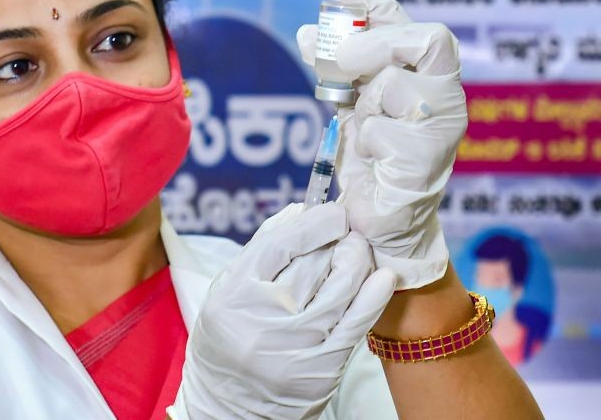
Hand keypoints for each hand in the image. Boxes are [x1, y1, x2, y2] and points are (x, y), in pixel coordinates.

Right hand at [168, 203, 395, 419]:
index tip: (333, 213)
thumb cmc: (229, 336)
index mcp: (234, 294)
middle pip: (315, 262)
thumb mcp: (228, 289)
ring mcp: (297, 345)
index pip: (283, 244)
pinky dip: (374, 295)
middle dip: (339, 238)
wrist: (232, 404)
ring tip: (358, 250)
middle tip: (348, 230)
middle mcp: (264, 319)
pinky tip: (383, 276)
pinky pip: (357, 322)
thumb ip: (262, 249)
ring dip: (358, 259)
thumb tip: (302, 211)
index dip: (315, 222)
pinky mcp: (323, 366)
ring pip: (342, 286)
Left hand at [296, 0, 467, 289]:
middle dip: (376, 42)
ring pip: (396, 84)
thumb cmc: (371, 162)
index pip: (406, 25)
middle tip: (341, 57)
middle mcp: (442, 95)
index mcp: (424, 78)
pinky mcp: (427, 160)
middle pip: (428, 38)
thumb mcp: (352, 105)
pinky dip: (365, 142)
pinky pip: (381, 131)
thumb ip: (338, 70)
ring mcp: (441, 127)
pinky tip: (373, 160)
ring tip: (366, 134)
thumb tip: (307, 33)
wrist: (378, 222)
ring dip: (365, 107)